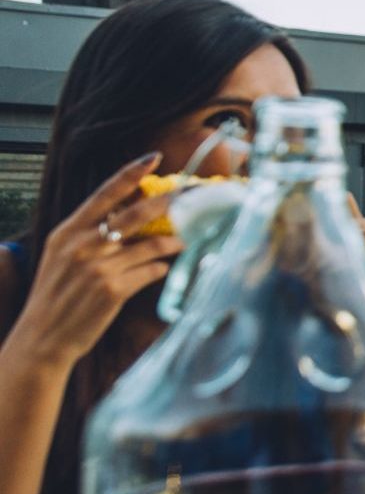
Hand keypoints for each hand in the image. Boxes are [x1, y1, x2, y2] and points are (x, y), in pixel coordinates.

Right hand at [7, 153, 181, 370]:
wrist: (43, 336)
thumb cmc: (58, 295)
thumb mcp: (63, 256)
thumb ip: (89, 235)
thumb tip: (128, 215)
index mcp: (68, 232)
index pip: (104, 194)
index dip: (131, 173)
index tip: (154, 157)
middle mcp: (82, 245)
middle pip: (135, 213)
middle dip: (168, 201)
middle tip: (192, 192)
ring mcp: (99, 267)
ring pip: (150, 244)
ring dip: (173, 240)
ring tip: (187, 237)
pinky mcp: (113, 290)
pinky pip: (151, 271)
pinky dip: (161, 268)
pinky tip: (164, 268)